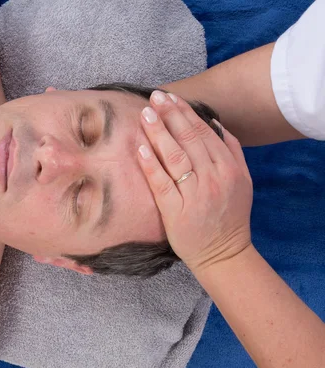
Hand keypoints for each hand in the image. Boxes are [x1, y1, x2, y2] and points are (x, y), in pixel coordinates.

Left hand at [137, 91, 252, 273]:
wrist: (223, 253)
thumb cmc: (229, 216)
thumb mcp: (242, 181)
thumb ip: (233, 151)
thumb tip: (216, 124)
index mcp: (228, 167)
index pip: (204, 132)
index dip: (185, 112)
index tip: (170, 98)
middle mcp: (213, 177)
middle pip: (189, 139)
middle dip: (170, 114)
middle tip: (155, 97)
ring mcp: (194, 194)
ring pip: (175, 156)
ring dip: (159, 132)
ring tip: (146, 114)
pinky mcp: (176, 211)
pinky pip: (161, 183)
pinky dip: (151, 164)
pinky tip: (140, 148)